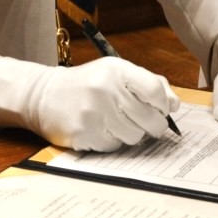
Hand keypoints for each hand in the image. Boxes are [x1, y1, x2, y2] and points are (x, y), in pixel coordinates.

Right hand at [0, 57, 179, 151]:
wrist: (43, 95)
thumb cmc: (87, 84)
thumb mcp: (115, 73)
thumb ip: (148, 83)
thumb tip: (175, 104)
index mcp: (116, 70)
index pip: (155, 90)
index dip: (163, 104)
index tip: (161, 109)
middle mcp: (105, 89)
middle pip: (150, 119)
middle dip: (153, 125)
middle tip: (144, 122)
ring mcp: (93, 113)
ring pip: (135, 136)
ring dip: (132, 134)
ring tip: (117, 123)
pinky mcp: (83, 134)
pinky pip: (114, 146)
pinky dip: (112, 141)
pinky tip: (100, 129)